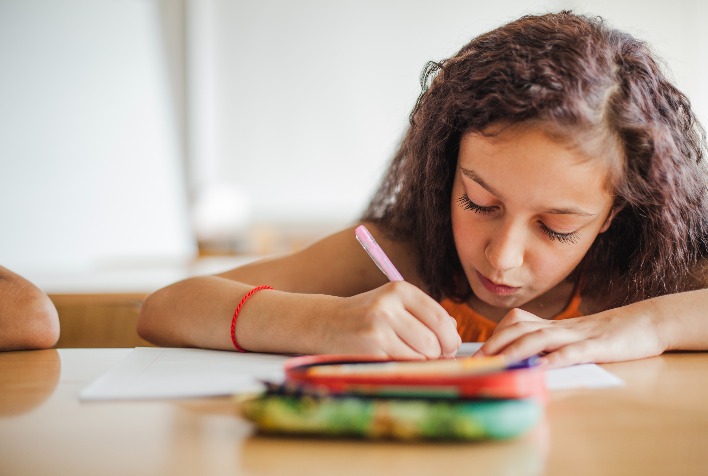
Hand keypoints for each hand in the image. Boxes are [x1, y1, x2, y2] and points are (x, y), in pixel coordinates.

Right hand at [321, 281, 460, 358]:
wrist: (326, 323)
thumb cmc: (368, 316)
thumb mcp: (396, 304)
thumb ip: (426, 314)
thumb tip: (455, 333)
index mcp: (400, 290)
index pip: (441, 317)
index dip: (451, 337)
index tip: (448, 346)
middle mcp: (389, 305)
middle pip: (434, 340)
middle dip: (438, 354)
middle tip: (431, 356)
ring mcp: (378, 327)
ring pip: (421, 356)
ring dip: (420, 362)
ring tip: (408, 356)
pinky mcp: (370, 349)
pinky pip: (403, 366)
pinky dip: (405, 368)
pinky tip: (393, 360)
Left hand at [475, 307, 666, 367]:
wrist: (644, 324)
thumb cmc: (607, 336)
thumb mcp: (573, 339)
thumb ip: (550, 346)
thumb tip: (523, 362)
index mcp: (552, 326)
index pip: (515, 323)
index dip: (494, 335)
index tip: (477, 352)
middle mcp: (560, 328)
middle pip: (520, 328)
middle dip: (496, 342)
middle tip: (478, 360)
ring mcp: (578, 335)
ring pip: (541, 338)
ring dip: (516, 350)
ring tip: (499, 362)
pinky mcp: (598, 346)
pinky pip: (573, 352)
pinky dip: (555, 359)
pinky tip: (542, 368)